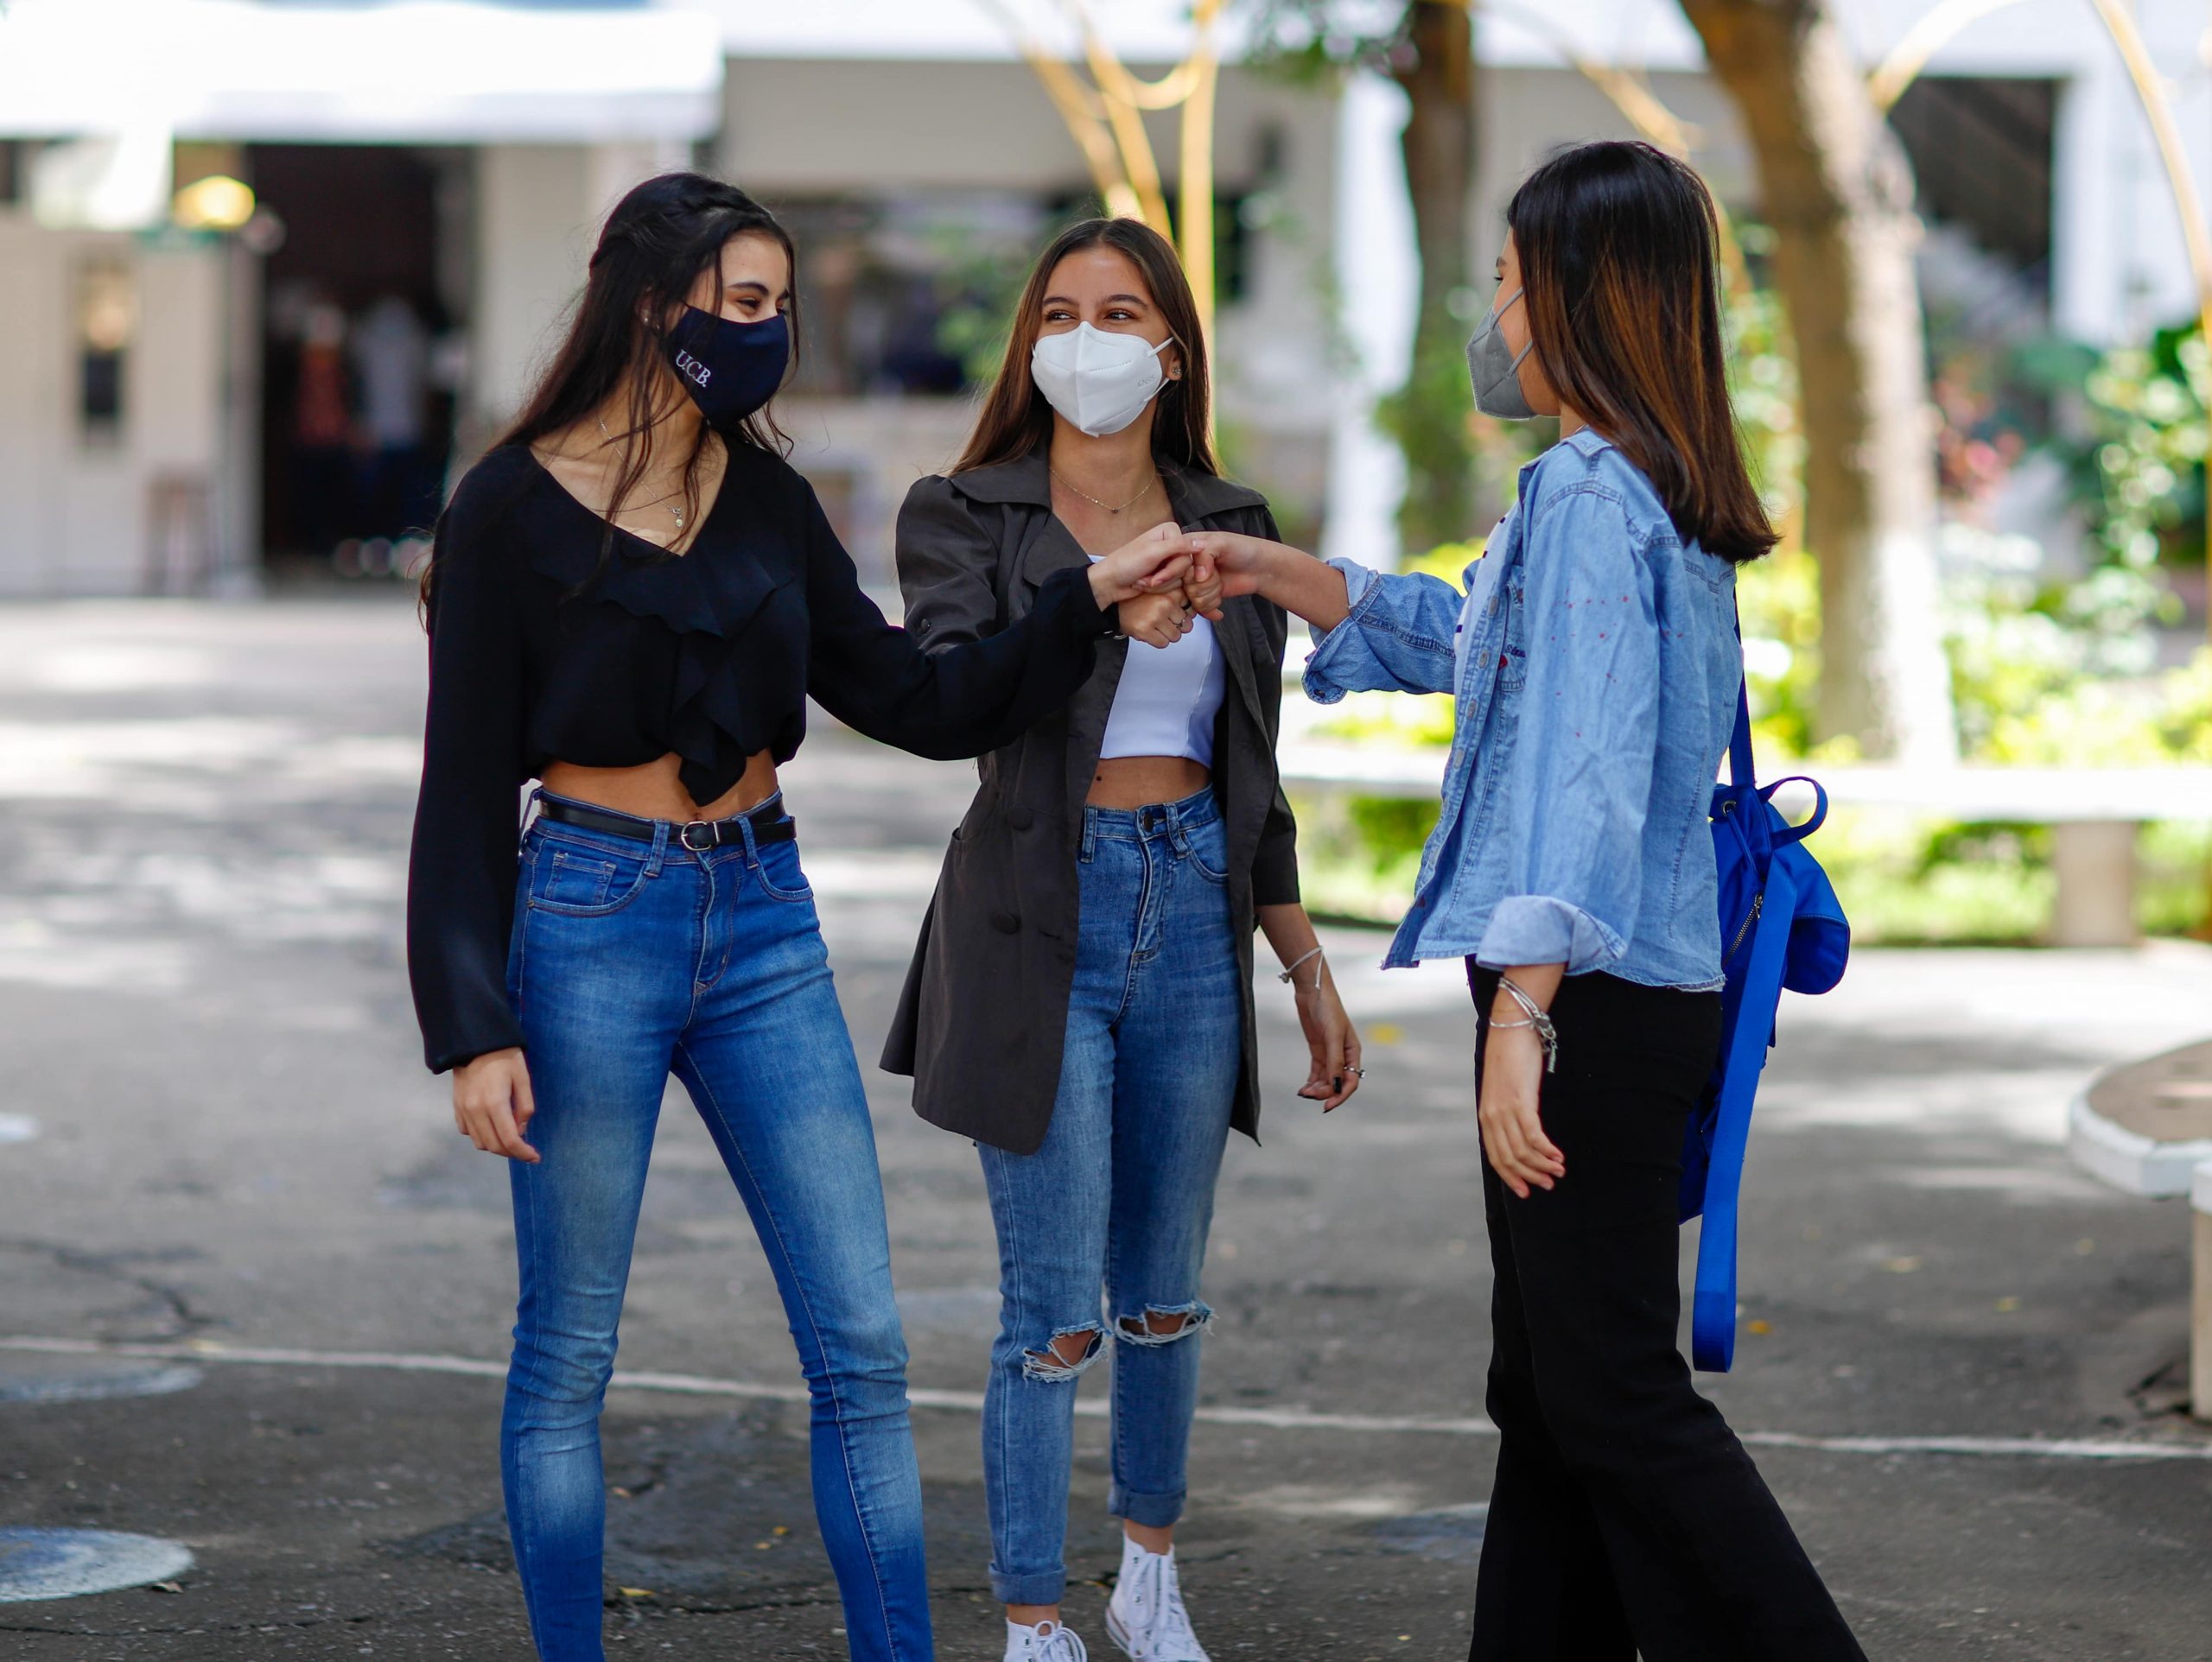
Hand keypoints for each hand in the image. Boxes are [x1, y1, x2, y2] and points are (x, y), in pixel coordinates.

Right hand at [454, 1047, 538, 1162]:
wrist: (475, 1042)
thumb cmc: (505, 1057)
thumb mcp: (523, 1078)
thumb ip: (525, 1107)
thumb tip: (520, 1131)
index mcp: (495, 1103)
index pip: (509, 1139)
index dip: (523, 1153)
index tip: (535, 1157)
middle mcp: (476, 1110)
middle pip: (494, 1146)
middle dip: (512, 1152)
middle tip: (526, 1150)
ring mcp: (463, 1110)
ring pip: (480, 1143)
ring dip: (497, 1146)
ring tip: (511, 1139)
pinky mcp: (456, 1107)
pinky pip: (468, 1132)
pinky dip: (482, 1136)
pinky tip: (493, 1128)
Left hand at [1087, 520, 1198, 607]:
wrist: (1110, 583)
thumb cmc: (1126, 564)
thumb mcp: (1153, 552)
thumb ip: (1180, 546)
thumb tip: (1204, 544)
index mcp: (1170, 532)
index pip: (1188, 554)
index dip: (1172, 566)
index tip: (1153, 566)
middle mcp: (1172, 544)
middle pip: (1186, 567)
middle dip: (1164, 577)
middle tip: (1146, 576)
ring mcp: (1169, 560)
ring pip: (1180, 579)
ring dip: (1159, 584)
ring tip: (1143, 579)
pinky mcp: (1166, 575)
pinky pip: (1174, 586)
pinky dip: (1158, 589)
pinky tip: (1144, 584)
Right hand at [1118, 589, 1198, 648]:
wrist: (1115, 606)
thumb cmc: (1139, 600)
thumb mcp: (1162, 590)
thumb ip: (1179, 595)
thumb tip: (1199, 611)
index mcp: (1171, 590)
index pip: (1192, 609)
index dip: (1184, 613)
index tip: (1176, 611)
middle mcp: (1165, 602)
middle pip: (1187, 625)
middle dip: (1177, 626)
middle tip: (1164, 620)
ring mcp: (1156, 617)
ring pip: (1176, 636)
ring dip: (1167, 634)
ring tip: (1156, 626)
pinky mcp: (1146, 631)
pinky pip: (1163, 643)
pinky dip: (1158, 641)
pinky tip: (1150, 631)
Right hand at [1184, 532, 1281, 611]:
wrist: (1261, 567)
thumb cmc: (1243, 548)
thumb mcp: (1222, 542)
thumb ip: (1205, 553)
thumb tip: (1198, 576)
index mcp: (1186, 550)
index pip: (1175, 567)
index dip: (1189, 572)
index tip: (1204, 571)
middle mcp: (1188, 567)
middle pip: (1184, 586)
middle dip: (1206, 584)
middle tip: (1216, 574)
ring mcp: (1196, 584)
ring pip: (1193, 599)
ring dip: (1212, 594)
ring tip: (1221, 583)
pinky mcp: (1204, 597)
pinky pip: (1199, 610)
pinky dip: (1212, 608)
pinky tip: (1220, 604)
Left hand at [1293, 965, 1362, 1110]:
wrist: (1312, 991)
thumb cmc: (1328, 1009)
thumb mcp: (1333, 1035)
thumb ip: (1334, 1061)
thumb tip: (1335, 1085)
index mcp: (1353, 1052)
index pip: (1351, 1081)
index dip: (1340, 1095)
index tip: (1327, 1105)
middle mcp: (1343, 1055)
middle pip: (1337, 1083)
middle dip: (1325, 1092)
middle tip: (1310, 1096)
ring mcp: (1330, 1053)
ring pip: (1326, 1079)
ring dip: (1317, 1089)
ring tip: (1304, 1092)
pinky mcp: (1318, 1050)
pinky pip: (1317, 1072)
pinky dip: (1311, 1082)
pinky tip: (1303, 1089)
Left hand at [1478, 1024, 1563, 1198]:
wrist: (1510, 1030)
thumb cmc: (1510, 1059)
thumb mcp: (1504, 1090)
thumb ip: (1508, 1112)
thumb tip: (1520, 1132)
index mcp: (1485, 1117)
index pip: (1496, 1157)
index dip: (1511, 1176)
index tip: (1526, 1190)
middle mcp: (1492, 1116)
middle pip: (1510, 1158)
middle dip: (1530, 1175)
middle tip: (1549, 1184)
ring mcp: (1504, 1110)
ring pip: (1522, 1150)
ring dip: (1542, 1165)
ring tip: (1559, 1171)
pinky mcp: (1520, 1101)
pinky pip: (1533, 1135)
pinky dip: (1546, 1150)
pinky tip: (1558, 1156)